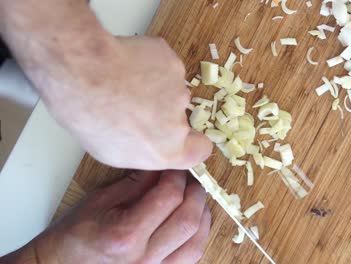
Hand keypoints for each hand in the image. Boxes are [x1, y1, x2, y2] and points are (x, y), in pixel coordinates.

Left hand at [0, 0, 212, 169]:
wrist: (84, 74)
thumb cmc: (90, 117)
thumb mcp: (112, 152)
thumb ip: (145, 150)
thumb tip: (148, 141)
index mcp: (169, 151)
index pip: (201, 150)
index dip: (193, 142)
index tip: (180, 137)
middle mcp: (180, 122)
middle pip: (180, 118)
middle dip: (164, 112)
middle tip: (133, 105)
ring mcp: (179, 88)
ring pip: (171, 89)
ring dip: (155, 87)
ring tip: (123, 82)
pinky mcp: (172, 62)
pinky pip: (165, 65)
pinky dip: (151, 65)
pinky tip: (127, 65)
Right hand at [1, 171, 211, 263]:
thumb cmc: (74, 236)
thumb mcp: (101, 200)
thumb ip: (137, 183)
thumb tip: (163, 166)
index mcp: (126, 234)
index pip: (168, 198)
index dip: (177, 176)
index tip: (176, 166)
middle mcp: (144, 257)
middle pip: (188, 220)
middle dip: (195, 193)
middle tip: (190, 179)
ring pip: (196, 243)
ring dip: (202, 216)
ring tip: (195, 199)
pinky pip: (189, 258)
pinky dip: (196, 237)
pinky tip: (193, 222)